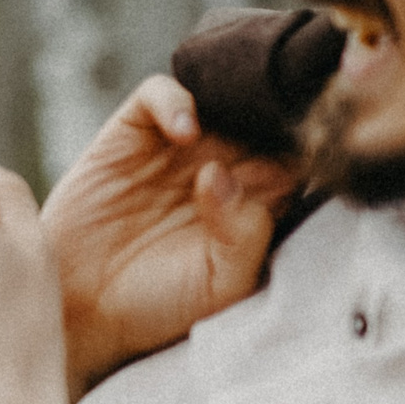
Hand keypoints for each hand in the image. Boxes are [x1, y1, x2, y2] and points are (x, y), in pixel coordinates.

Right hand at [40, 76, 298, 397]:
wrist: (83, 310)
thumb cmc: (158, 306)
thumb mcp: (220, 285)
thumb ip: (243, 236)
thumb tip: (222, 176)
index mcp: (256, 199)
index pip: (300, 149)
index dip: (314, 138)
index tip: (321, 140)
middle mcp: (222, 164)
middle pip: (264, 110)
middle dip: (278, 103)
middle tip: (284, 110)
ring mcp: (177, 146)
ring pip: (218, 93)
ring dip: (232, 96)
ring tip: (233, 125)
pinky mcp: (130, 134)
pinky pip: (160, 94)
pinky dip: (175, 101)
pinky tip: (183, 133)